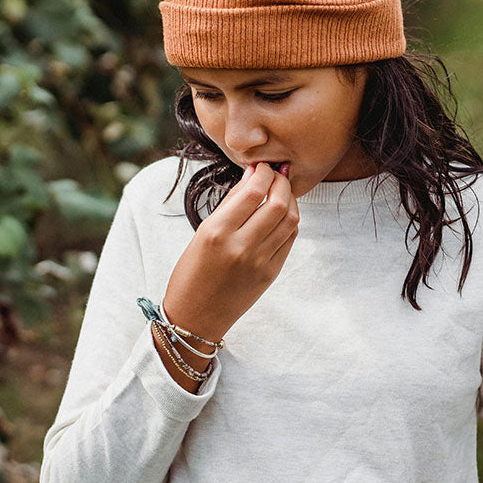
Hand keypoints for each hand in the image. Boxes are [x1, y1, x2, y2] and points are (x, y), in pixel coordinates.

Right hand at [162, 163, 297, 339]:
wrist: (196, 317)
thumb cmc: (192, 271)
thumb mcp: (202, 233)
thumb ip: (230, 204)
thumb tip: (253, 176)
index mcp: (216, 232)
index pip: (252, 191)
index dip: (263, 172)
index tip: (261, 165)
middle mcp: (241, 247)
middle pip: (278, 202)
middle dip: (281, 181)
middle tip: (276, 173)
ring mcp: (260, 262)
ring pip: (290, 219)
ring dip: (289, 199)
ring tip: (280, 191)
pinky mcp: (271, 273)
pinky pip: (289, 238)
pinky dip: (289, 220)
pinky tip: (281, 213)